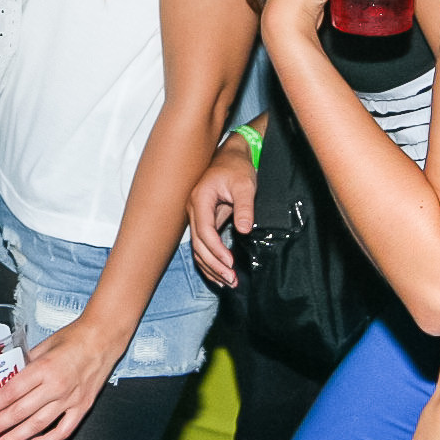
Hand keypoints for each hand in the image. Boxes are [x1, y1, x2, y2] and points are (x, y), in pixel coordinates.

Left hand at [0, 318, 122, 439]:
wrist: (103, 338)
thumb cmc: (74, 337)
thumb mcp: (44, 345)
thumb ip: (26, 362)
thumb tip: (8, 375)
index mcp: (44, 368)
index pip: (11, 392)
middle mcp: (56, 386)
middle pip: (20, 412)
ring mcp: (70, 399)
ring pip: (38, 425)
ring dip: (17, 438)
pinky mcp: (82, 407)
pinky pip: (63, 431)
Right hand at [189, 135, 257, 286]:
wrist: (232, 157)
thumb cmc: (237, 168)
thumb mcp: (245, 185)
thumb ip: (244, 207)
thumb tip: (244, 230)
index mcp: (201, 199)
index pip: (204, 230)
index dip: (216, 249)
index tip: (230, 262)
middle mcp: (194, 209)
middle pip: (198, 244)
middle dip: (214, 264)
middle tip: (231, 279)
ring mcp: (196, 216)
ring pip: (198, 248)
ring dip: (211, 267)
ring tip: (228, 282)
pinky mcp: (203, 221)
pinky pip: (203, 245)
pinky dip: (210, 261)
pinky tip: (219, 274)